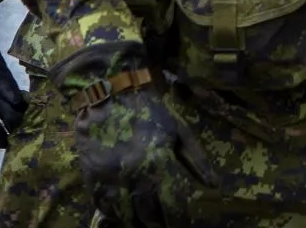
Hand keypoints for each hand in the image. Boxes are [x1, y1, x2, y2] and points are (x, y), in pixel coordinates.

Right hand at [55, 45, 211, 226]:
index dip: (180, 218)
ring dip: (136, 223)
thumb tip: (214, 185)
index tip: (186, 223)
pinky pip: (101, 207)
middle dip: (158, 224)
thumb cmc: (150, 109)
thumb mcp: (179, 130)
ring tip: (146, 225)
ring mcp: (109, 178)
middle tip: (166, 226)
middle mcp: (133, 175)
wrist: (110, 92)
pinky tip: (123, 218)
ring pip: (123, 215)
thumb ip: (197, 159)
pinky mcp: (91, 177)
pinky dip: (113, 215)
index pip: (172, 203)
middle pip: (147, 214)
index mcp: (158, 162)